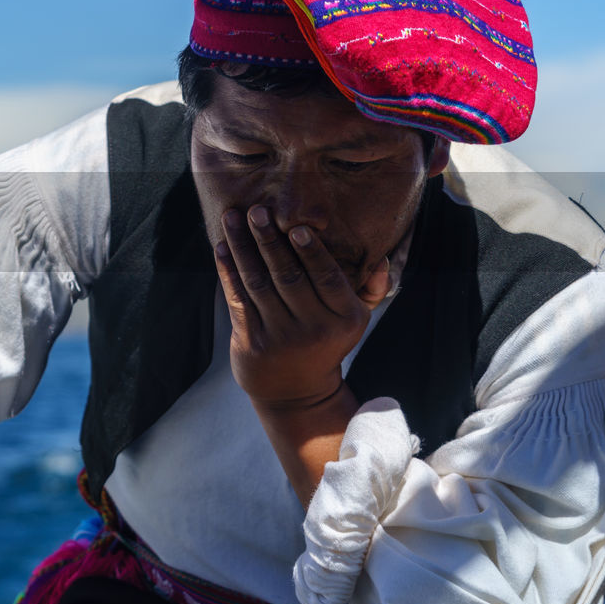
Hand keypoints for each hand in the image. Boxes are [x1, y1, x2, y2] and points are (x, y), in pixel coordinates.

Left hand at [212, 205, 389, 408]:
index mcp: (344, 318)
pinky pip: (238, 299)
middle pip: (288, 276)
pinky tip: (221, 247)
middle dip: (269, 240)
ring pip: (259, 283)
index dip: (311, 253)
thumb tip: (383, 258)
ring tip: (233, 218)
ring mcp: (280, 337)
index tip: (296, 227)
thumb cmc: (325, 343)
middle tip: (257, 210)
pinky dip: (228, 271)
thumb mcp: (355, 322)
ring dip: (243, 248)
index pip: (327, 278)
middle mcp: (313, 328)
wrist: (296, 393)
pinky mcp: (252, 342)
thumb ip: (370, 289)